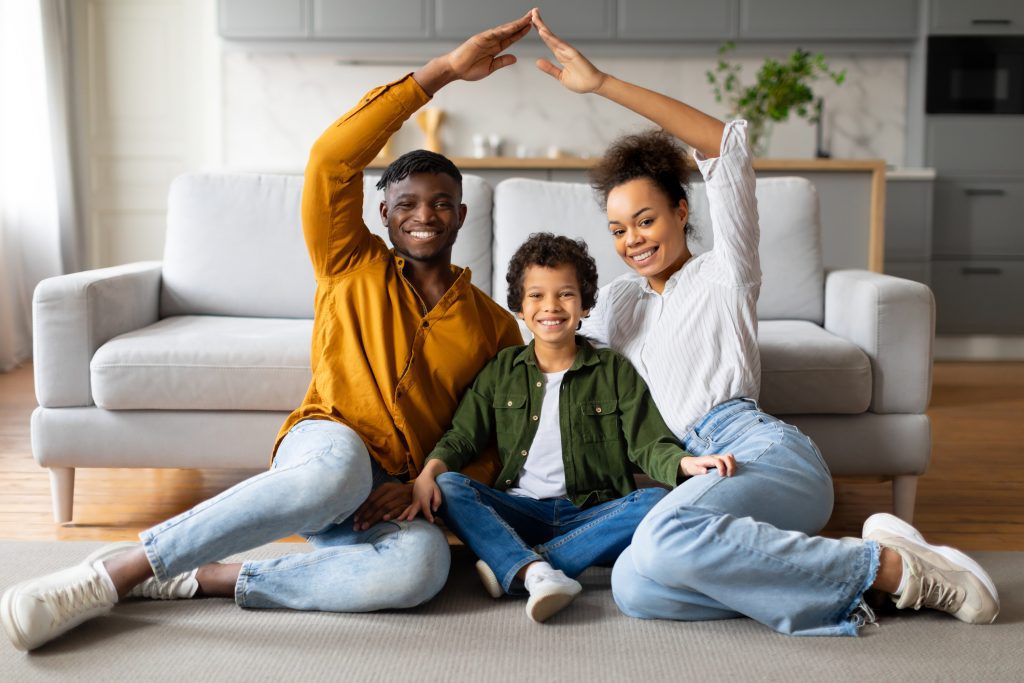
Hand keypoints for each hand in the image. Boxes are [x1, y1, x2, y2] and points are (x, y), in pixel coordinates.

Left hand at [353, 481, 412, 529]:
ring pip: (385, 508)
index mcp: (385, 488)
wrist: (419, 490)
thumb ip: (377, 498)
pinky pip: (399, 509)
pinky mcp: (408, 504)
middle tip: (357, 527)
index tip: (355, 520)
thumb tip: (361, 509)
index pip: (370, 499)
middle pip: (376, 504)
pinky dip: (392, 514)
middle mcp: (392, 491)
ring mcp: (400, 497)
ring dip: (374, 518)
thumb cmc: (399, 494)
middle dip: (365, 517)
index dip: (362, 509)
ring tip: (366, 526)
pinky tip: (384, 519)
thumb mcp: (388, 492)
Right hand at [398, 476, 442, 523]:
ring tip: (398, 520)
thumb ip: (437, 501)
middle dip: (412, 514)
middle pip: (414, 508)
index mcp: (424, 498)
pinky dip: (404, 513)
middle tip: (409, 520)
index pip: (426, 508)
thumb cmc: (431, 486)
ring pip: (408, 508)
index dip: (428, 515)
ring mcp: (413, 501)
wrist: (423, 478)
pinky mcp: (412, 501)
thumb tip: (434, 510)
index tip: (431, 521)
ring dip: (403, 514)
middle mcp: (417, 500)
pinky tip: (400, 518)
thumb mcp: (437, 492)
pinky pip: (408, 508)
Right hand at [413, 11, 531, 93]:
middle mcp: (492, 40)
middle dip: (522, 22)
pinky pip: (494, 33)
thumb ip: (502, 62)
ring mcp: (486, 38)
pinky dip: (504, 30)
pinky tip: (513, 27)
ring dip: (516, 23)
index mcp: (495, 47)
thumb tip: (515, 58)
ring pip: (504, 29)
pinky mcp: (479, 39)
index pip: (511, 38)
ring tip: (528, 18)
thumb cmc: (469, 69)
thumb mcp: (490, 67)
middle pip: (510, 30)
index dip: (521, 32)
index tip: (532, 26)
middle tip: (534, 14)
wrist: (455, 70)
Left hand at [532, 8, 605, 93]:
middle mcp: (563, 50)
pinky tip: (542, 32)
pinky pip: (559, 44)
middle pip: (549, 35)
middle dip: (540, 24)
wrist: (594, 85)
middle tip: (533, 12)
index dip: (540, 31)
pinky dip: (550, 38)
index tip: (533, 22)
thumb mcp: (561, 77)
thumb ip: (550, 69)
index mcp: (560, 55)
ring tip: (534, 17)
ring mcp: (568, 51)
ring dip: (543, 27)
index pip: (548, 40)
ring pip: (552, 37)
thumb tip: (538, 62)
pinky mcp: (572, 53)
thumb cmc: (580, 82)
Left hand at [680, 453, 736, 477]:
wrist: (691, 463)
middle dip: (731, 466)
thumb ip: (698, 470)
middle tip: (729, 476)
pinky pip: (731, 459)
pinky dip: (734, 465)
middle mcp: (715, 457)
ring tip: (731, 474)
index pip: (718, 460)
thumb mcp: (692, 469)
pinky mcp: (722, 461)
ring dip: (733, 465)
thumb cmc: (692, 467)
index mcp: (708, 459)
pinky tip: (732, 472)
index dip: (721, 467)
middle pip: (727, 457)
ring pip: (730, 457)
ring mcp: (719, 458)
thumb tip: (705, 471)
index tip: (721, 475)